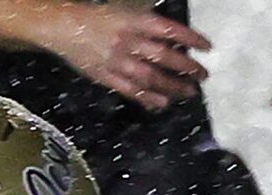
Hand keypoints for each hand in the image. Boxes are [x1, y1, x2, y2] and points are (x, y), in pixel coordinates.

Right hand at [39, 5, 210, 111]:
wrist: (64, 27)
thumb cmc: (97, 18)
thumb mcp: (124, 13)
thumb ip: (146, 27)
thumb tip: (173, 41)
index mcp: (133, 20)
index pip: (168, 29)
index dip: (189, 38)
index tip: (207, 47)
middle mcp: (128, 41)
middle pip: (163, 56)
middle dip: (186, 67)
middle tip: (203, 75)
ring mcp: (117, 61)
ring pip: (150, 77)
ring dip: (172, 86)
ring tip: (189, 93)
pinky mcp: (107, 77)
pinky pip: (131, 90)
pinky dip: (148, 99)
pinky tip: (162, 104)